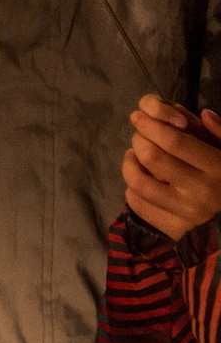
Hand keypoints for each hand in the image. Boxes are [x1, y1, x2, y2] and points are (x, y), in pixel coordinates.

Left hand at [125, 94, 220, 240]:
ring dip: (130, 162)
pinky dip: (131, 188)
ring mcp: (187, 213)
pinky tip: (141, 178)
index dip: (151, 125)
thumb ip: (217, 131)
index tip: (139, 116)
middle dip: (139, 139)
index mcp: (218, 168)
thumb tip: (205, 115)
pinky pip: (137, 203)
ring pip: (138, 181)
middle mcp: (202, 193)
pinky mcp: (174, 227)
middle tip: (140, 135)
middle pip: (152, 157)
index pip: (174, 141)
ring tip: (134, 155)